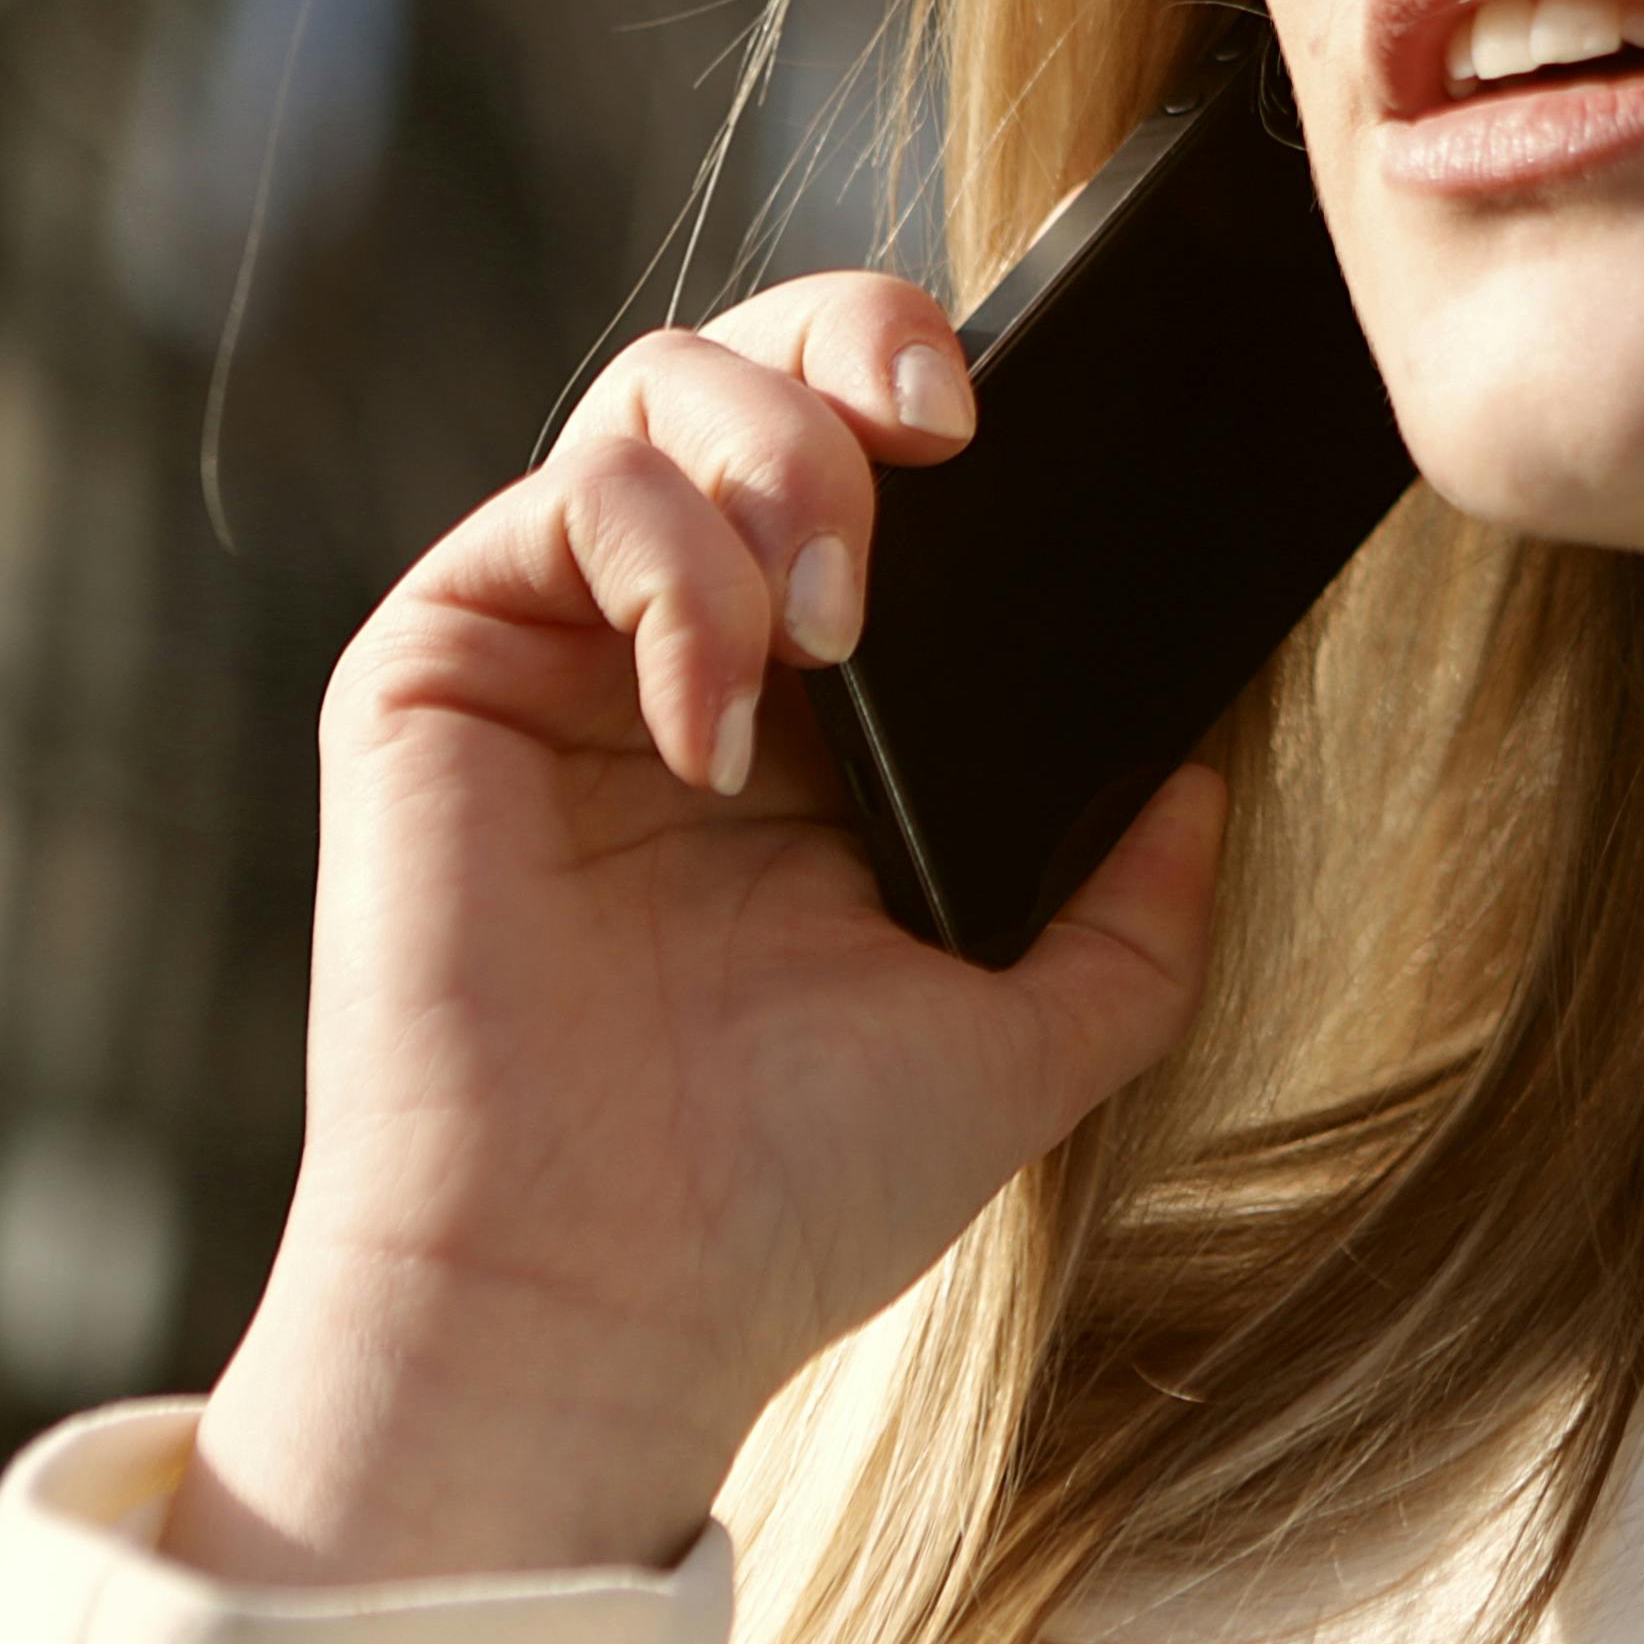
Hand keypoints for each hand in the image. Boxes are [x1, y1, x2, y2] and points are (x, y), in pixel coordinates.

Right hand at [160, 273, 1230, 1582]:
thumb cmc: (787, 1190)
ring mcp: (557, 650)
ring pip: (650, 393)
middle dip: (852, 346)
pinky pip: (558, 501)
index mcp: (812, 720)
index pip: (870, 469)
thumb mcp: (1021, 1038)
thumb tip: (1203, 778)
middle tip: (943, 433)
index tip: (1013, 433)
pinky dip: (663, 571)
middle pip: (752, 370)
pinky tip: (710, 725)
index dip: (932, 393)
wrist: (600, 1298)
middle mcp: (679, 653)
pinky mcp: (441, 664)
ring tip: (832, 625)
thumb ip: (1132, 912)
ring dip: (774, 459)